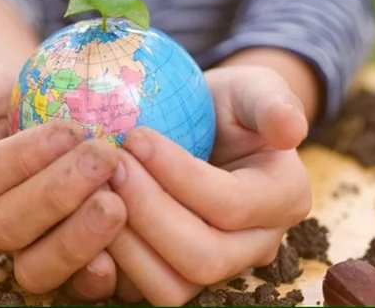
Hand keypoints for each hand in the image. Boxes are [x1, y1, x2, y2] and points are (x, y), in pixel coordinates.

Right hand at [0, 64, 127, 296]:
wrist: (63, 119)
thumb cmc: (20, 99)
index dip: (23, 158)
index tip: (69, 128)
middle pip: (9, 224)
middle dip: (59, 192)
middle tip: (105, 157)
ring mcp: (25, 252)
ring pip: (37, 265)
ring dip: (78, 238)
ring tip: (118, 204)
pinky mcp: (66, 271)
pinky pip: (74, 288)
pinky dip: (97, 276)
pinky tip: (122, 252)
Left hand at [101, 64, 312, 305]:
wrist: (204, 129)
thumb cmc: (227, 104)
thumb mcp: (252, 88)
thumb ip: (272, 102)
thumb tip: (291, 129)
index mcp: (283, 198)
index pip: (230, 205)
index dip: (178, 175)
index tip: (135, 135)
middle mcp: (256, 245)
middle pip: (204, 258)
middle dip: (148, 212)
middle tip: (110, 166)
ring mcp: (215, 270)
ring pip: (173, 288)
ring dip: (125, 243)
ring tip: (95, 191)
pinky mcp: (174, 277)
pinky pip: (140, 293)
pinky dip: (109, 265)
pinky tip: (83, 218)